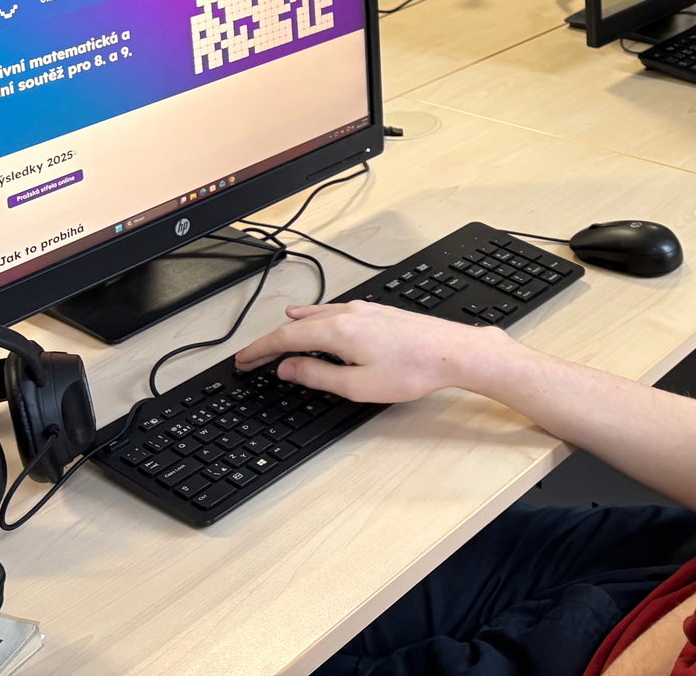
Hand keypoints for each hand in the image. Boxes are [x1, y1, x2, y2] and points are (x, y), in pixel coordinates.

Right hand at [233, 300, 501, 403]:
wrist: (452, 351)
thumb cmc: (412, 370)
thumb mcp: (358, 385)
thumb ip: (318, 376)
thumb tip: (288, 368)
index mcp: (337, 331)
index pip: (285, 339)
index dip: (260, 350)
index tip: (243, 360)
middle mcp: (348, 314)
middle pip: (297, 325)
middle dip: (271, 340)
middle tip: (252, 355)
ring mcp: (363, 309)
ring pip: (316, 315)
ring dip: (292, 327)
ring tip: (275, 333)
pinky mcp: (377, 311)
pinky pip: (334, 311)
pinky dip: (315, 316)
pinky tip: (316, 316)